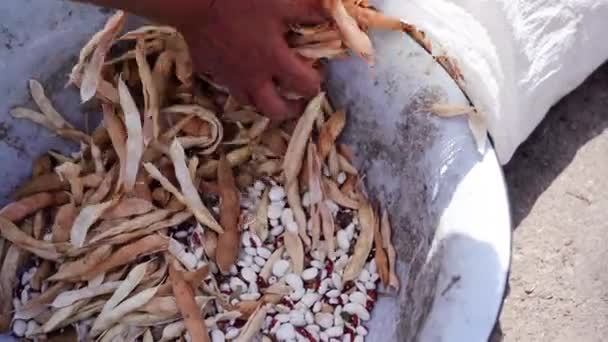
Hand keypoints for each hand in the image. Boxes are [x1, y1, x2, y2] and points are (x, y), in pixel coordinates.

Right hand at [178, 0, 325, 119]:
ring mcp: (227, 77)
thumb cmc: (238, 0)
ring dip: (262, 101)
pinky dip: (233, 82)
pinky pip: (222, 83)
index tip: (318, 76)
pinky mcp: (206, 68)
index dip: (315, 85)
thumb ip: (308, 10)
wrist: (192, 1)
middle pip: (274, 110)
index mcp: (274, 61)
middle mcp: (252, 78)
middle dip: (290, 110)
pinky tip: (235, 71)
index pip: (304, 86)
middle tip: (296, 103)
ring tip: (268, 93)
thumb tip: (330, 15)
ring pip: (247, 102)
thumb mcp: (280, 1)